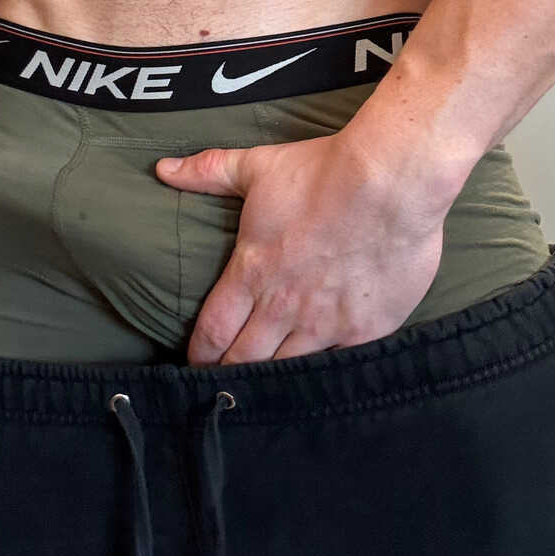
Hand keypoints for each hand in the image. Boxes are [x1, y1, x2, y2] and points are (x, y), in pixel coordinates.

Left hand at [155, 130, 448, 365]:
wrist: (390, 182)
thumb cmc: (323, 173)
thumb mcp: (258, 167)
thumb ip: (209, 172)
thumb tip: (164, 169)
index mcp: (252, 272)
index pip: (212, 331)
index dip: (199, 354)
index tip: (196, 363)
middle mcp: (283, 306)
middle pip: (243, 360)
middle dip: (229, 373)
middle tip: (223, 385)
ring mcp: (324, 322)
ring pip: (285, 370)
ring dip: (271, 379)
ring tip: (263, 388)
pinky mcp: (364, 329)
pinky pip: (334, 366)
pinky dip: (321, 373)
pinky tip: (316, 379)